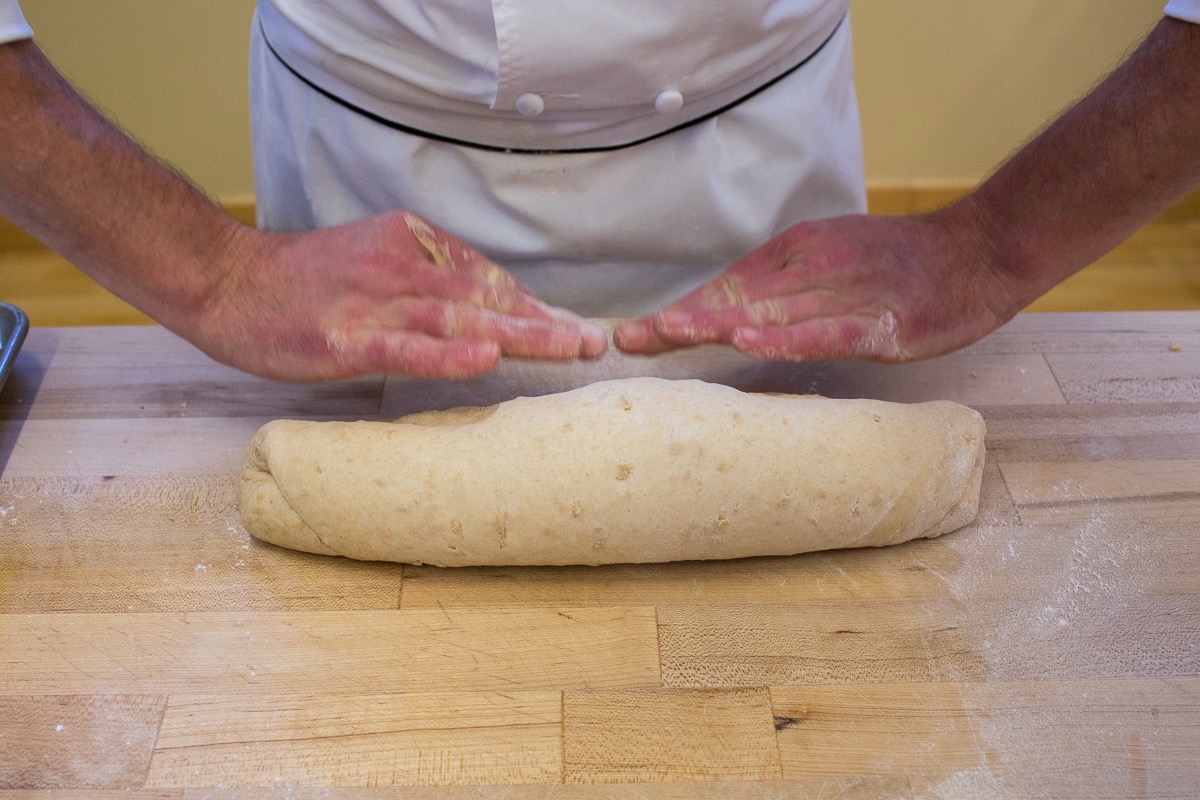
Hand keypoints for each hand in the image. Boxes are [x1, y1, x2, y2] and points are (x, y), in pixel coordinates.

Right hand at [185, 211, 607, 380]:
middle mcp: (402, 267)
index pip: (486, 277)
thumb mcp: (374, 260)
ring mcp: (374, 302)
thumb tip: (480, 309)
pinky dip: (447, 354)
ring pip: (460, 318)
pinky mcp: (345, 337)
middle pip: (486, 295)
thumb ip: (424, 279)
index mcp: (413, 245)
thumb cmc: (304, 282)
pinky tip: (485, 361)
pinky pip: (405, 347)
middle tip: (593, 343)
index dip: (533, 304)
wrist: (226, 281)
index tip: (574, 327)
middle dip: (544, 320)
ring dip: (519, 333)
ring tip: (567, 348)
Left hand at [614, 207, 1022, 361]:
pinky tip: (751, 343)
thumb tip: (736, 315)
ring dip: (717, 323)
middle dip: (681, 319)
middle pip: (737, 297)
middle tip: (629, 338)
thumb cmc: (904, 266)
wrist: (980, 252)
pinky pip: (826, 333)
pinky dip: (786, 337)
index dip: (684, 308)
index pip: (729, 284)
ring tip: (669, 333)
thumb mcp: (836, 261)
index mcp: (798, 252)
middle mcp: (814, 267)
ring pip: (771, 312)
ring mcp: (846, 294)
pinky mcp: (879, 323)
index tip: (639, 331)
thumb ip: (789, 286)